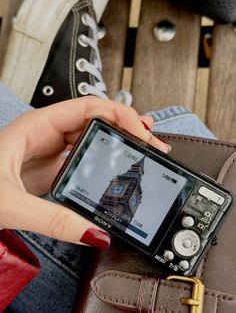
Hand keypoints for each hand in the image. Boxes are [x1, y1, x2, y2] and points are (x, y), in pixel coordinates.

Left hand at [0, 96, 170, 247]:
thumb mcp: (10, 203)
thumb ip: (52, 219)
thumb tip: (94, 232)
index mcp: (37, 126)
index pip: (88, 108)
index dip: (119, 114)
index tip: (141, 131)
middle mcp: (48, 134)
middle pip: (97, 120)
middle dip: (129, 128)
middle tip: (152, 142)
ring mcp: (53, 151)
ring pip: (94, 138)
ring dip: (121, 143)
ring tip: (145, 150)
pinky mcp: (54, 168)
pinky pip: (87, 158)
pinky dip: (107, 161)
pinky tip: (120, 167)